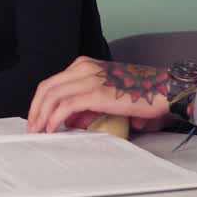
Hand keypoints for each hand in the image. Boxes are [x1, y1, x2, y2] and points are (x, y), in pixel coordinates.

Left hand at [27, 57, 172, 133]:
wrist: (163, 90)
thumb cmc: (140, 93)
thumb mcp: (106, 92)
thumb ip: (87, 102)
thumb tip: (72, 119)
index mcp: (85, 65)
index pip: (52, 82)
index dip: (40, 102)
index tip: (37, 118)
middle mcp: (84, 67)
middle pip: (47, 88)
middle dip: (35, 109)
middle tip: (33, 127)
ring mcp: (89, 78)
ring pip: (52, 96)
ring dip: (41, 116)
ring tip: (40, 131)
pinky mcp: (95, 93)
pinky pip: (65, 106)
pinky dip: (54, 119)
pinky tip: (53, 129)